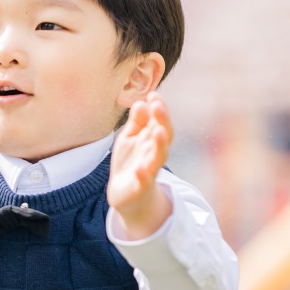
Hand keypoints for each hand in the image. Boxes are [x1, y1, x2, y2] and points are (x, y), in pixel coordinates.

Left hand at [108, 92, 174, 239]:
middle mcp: (154, 153)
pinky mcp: (141, 187)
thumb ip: (137, 122)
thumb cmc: (131, 162)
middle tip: (158, 105)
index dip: (159, 108)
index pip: (160, 121)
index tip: (153, 94)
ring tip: (159, 131)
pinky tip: (140, 169)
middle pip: (164, 135)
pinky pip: (144, 181)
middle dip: (162, 120)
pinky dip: (144, 176)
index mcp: (152, 140)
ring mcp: (150, 170)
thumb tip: (141, 102)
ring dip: (160, 144)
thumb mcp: (130, 138)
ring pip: (159, 157)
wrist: (126, 196)